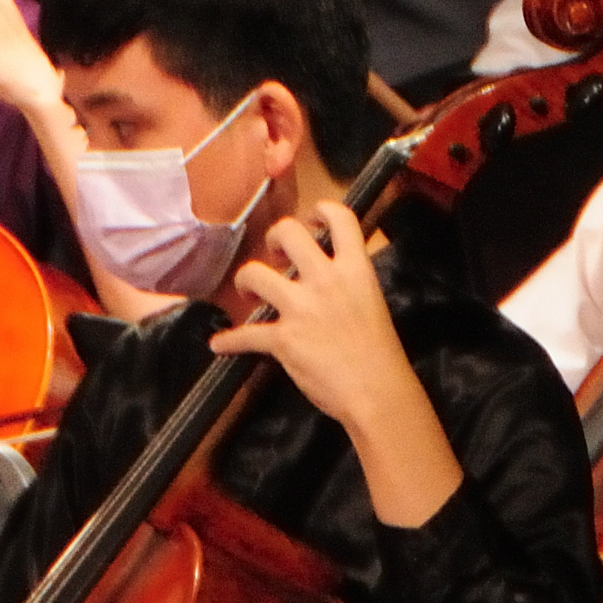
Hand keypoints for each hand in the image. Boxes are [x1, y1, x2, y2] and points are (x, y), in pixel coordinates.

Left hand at [213, 201, 460, 525]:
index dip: (322, 210)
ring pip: (255, 273)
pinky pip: (244, 335)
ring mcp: (302, 308)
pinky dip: (229, 341)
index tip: (312, 219)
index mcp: (355, 270)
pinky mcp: (284, 339)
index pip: (340, 218)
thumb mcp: (373, 304)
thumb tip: (331, 278)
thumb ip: (351, 284)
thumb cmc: (381, 355)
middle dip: (275, 238)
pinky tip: (221, 344)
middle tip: (275, 254)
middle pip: (288, 233)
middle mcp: (326, 280)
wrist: (378, 392)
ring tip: (248, 293)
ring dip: (245, 281)